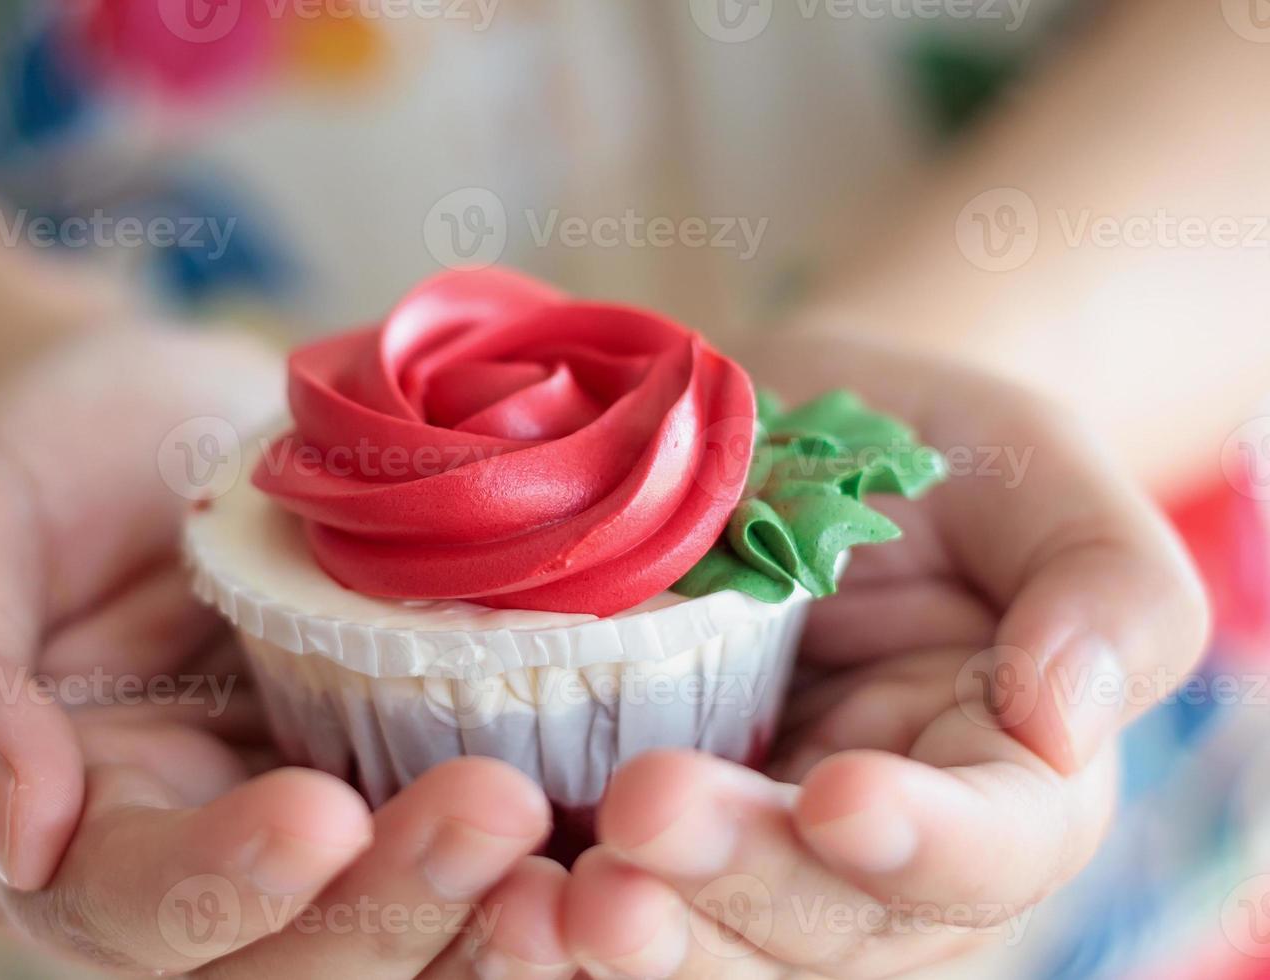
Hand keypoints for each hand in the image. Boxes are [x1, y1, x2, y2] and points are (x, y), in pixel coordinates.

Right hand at [0, 330, 573, 977]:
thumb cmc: (52, 460)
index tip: (314, 814)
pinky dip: (550, 881)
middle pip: (291, 965)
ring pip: (401, 948)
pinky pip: (483, 874)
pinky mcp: (421, 789)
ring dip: (488, 932)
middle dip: (391, 912)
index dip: (220, 886)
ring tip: (581, 878)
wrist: (175, 425)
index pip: (137, 911)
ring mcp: (330, 842)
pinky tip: (622, 849)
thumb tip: (11, 823)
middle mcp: (209, 874)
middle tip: (496, 819)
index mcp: (81, 834)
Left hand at [563, 332, 1209, 977]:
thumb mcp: (1036, 468)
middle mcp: (877, 851)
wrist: (784, 434)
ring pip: (715, 942)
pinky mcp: (640, 834)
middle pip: (829, 920)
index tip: (840, 797)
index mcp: (1003, 776)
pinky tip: (497, 888)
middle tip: (645, 813)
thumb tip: (1066, 723)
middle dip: (740, 882)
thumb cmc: (926, 446)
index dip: (926, 843)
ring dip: (635, 934)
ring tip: (546, 899)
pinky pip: (609, 895)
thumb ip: (1104, 588)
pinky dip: (548, 912)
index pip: (995, 845)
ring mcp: (752, 852)